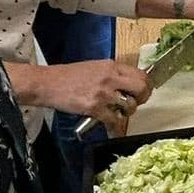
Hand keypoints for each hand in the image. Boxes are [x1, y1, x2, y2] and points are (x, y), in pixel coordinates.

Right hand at [37, 59, 151, 132]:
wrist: (48, 83)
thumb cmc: (68, 76)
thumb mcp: (94, 67)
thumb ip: (112, 74)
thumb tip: (128, 85)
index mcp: (111, 66)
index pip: (140, 74)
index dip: (146, 86)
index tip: (143, 92)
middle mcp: (110, 78)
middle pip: (141, 88)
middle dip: (142, 98)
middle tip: (136, 103)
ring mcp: (103, 93)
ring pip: (129, 105)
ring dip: (127, 112)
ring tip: (118, 113)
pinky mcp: (94, 108)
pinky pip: (114, 119)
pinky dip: (115, 126)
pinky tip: (111, 126)